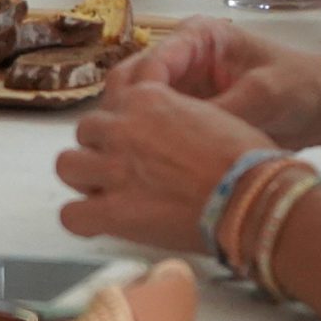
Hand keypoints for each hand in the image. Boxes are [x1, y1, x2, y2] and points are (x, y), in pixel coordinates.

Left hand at [57, 82, 275, 254]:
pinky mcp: (114, 210)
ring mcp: (115, 169)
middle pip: (86, 131)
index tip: (134, 142)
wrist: (252, 196)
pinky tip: (100, 222)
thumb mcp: (210, 116)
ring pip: (68, 165)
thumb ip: (177, 115)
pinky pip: (71, 214)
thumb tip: (171, 133)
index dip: (123, 125)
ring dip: (84, 178)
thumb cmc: (246, 160)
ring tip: (105, 192)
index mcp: (148, 98)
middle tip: (121, 169)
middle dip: (100, 149)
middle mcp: (124, 127)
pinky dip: (82, 219)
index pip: (113, 103)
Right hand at [107, 16, 320, 149]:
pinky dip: (150, 145)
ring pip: (138, 109)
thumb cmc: (298, 86)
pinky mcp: (185, 114)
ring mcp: (181, 87)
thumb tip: (180, 137)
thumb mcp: (264, 94)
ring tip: (137, 166)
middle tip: (129, 153)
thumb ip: (222, 111)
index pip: (152, 61)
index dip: (141, 95)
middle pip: (133, 83)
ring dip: (136, 133)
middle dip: (129, 115)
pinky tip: (151, 171)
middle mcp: (180, 57)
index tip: (138, 130)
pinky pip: (155, 128)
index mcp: (197, 36)